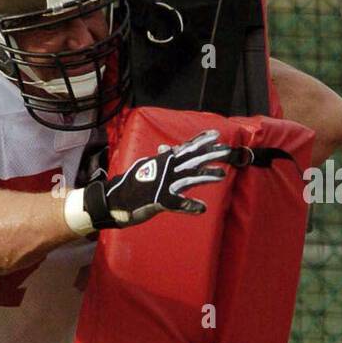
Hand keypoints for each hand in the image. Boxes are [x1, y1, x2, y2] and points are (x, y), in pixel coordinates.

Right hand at [82, 130, 233, 228]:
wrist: (114, 200)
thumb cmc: (131, 185)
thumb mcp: (146, 167)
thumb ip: (160, 159)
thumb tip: (167, 148)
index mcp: (163, 162)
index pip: (185, 148)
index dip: (201, 140)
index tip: (216, 134)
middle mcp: (165, 170)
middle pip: (192, 159)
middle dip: (210, 153)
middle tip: (227, 150)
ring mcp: (163, 185)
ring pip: (188, 178)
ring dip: (205, 176)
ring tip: (221, 175)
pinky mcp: (159, 201)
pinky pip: (178, 204)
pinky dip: (190, 206)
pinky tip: (202, 208)